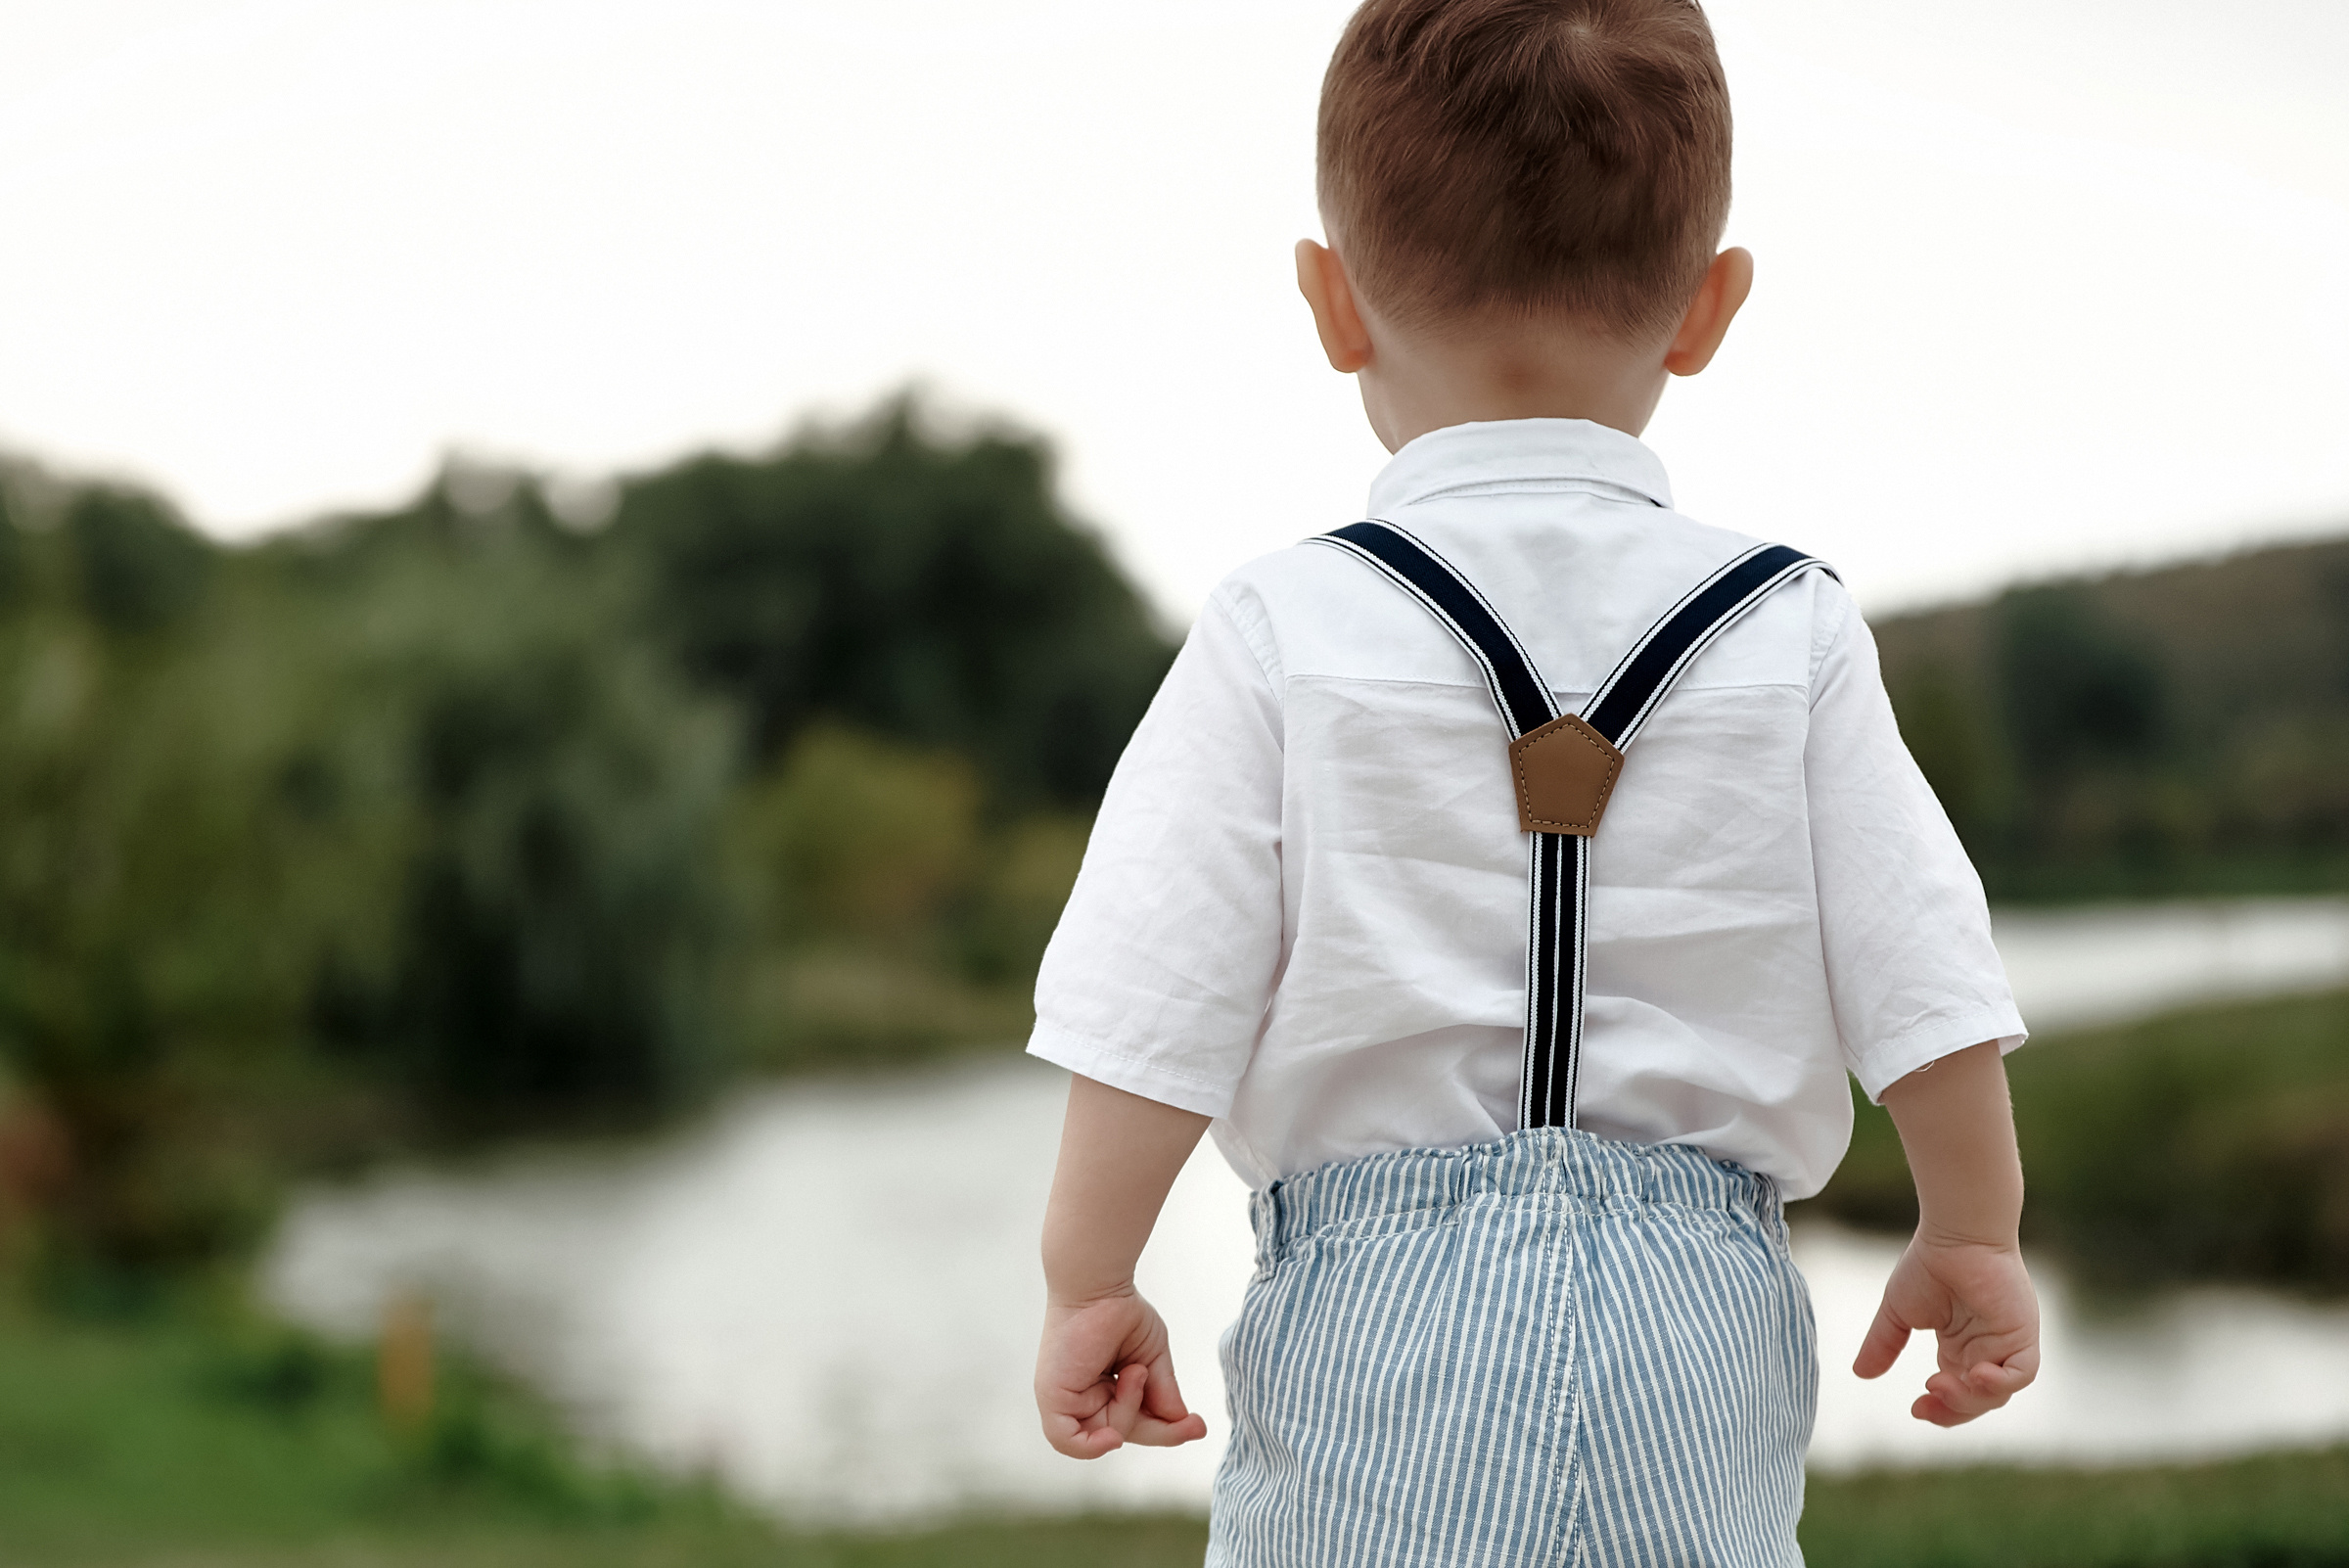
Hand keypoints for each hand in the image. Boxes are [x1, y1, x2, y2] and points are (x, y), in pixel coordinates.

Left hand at [1035, 1287, 1207, 1457]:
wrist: (1098, 1285)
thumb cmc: (1120, 1311)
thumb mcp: (1151, 1357)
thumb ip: (1162, 1392)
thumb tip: (1181, 1422)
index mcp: (1106, 1390)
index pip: (1138, 1421)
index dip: (1167, 1430)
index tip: (1198, 1427)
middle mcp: (1085, 1398)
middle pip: (1125, 1431)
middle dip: (1160, 1429)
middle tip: (1192, 1426)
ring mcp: (1067, 1400)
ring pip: (1105, 1433)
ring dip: (1128, 1411)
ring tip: (1135, 1372)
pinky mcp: (1052, 1397)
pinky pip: (1067, 1440)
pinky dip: (1091, 1447)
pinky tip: (1113, 1438)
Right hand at [1854, 1231, 2039, 1425]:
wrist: (1954, 1235)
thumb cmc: (1929, 1264)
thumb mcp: (1899, 1311)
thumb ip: (1883, 1343)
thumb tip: (1860, 1373)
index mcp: (1961, 1347)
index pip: (1957, 1393)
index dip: (1940, 1408)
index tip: (1915, 1408)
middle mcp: (1986, 1350)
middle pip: (1978, 1400)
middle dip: (1953, 1410)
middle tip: (1924, 1406)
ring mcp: (2007, 1343)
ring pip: (1999, 1393)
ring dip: (1971, 1399)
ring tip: (1940, 1385)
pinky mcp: (2023, 1334)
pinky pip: (2022, 1372)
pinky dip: (2001, 1383)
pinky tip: (1975, 1376)